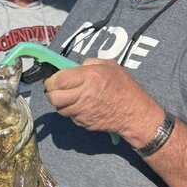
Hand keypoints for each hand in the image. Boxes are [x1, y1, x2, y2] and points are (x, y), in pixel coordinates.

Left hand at [44, 59, 161, 143]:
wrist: (135, 114)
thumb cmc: (125, 88)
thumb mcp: (110, 66)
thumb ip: (90, 63)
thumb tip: (75, 67)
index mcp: (89, 77)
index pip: (58, 80)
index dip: (51, 80)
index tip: (53, 80)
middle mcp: (84, 94)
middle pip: (54, 97)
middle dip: (52, 94)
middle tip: (58, 90)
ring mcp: (83, 111)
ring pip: (60, 109)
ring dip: (63, 104)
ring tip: (73, 98)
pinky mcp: (85, 123)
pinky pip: (71, 117)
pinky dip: (74, 113)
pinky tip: (84, 108)